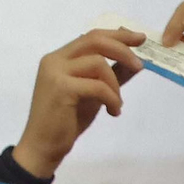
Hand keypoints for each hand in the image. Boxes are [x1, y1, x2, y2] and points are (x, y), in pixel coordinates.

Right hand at [11, 30, 144, 177]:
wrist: (43, 147)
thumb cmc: (66, 122)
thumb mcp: (93, 94)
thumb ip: (111, 76)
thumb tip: (135, 63)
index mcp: (59, 58)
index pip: (91, 36)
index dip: (117, 36)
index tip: (139, 39)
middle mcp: (55, 60)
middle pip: (95, 40)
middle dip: (122, 49)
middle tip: (140, 65)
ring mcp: (56, 73)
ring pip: (98, 63)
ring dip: (115, 84)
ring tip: (117, 104)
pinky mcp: (61, 89)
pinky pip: (97, 86)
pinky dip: (112, 98)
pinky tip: (113, 112)